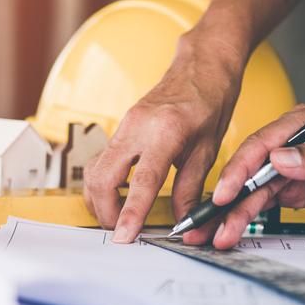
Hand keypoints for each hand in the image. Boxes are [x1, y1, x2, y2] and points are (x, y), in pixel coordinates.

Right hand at [83, 31, 244, 243]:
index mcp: (165, 132)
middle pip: (103, 177)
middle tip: (121, 232)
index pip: (142, 181)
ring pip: (95, 170)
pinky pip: (100, 161)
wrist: (200, 67)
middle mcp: (137, 127)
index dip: (131, 213)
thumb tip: (182, 221)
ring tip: (117, 219)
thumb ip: (191, 188)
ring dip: (100, 200)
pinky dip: (102, 184)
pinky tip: (115, 198)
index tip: (124, 237)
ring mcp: (124, 126)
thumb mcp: (209, 150)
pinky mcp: (120, 128)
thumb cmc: (210, 101)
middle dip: (106, 211)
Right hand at [205, 104, 304, 248]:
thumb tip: (280, 158)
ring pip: (254, 193)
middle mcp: (291, 145)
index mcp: (302, 125)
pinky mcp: (299, 191)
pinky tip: (232, 233)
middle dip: (225, 200)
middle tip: (205, 225)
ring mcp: (293, 170)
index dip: (239, 170)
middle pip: (249, 172)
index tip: (223, 194)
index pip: (261, 146)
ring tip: (216, 238)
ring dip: (233, 215)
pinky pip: (267, 205)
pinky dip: (249, 219)